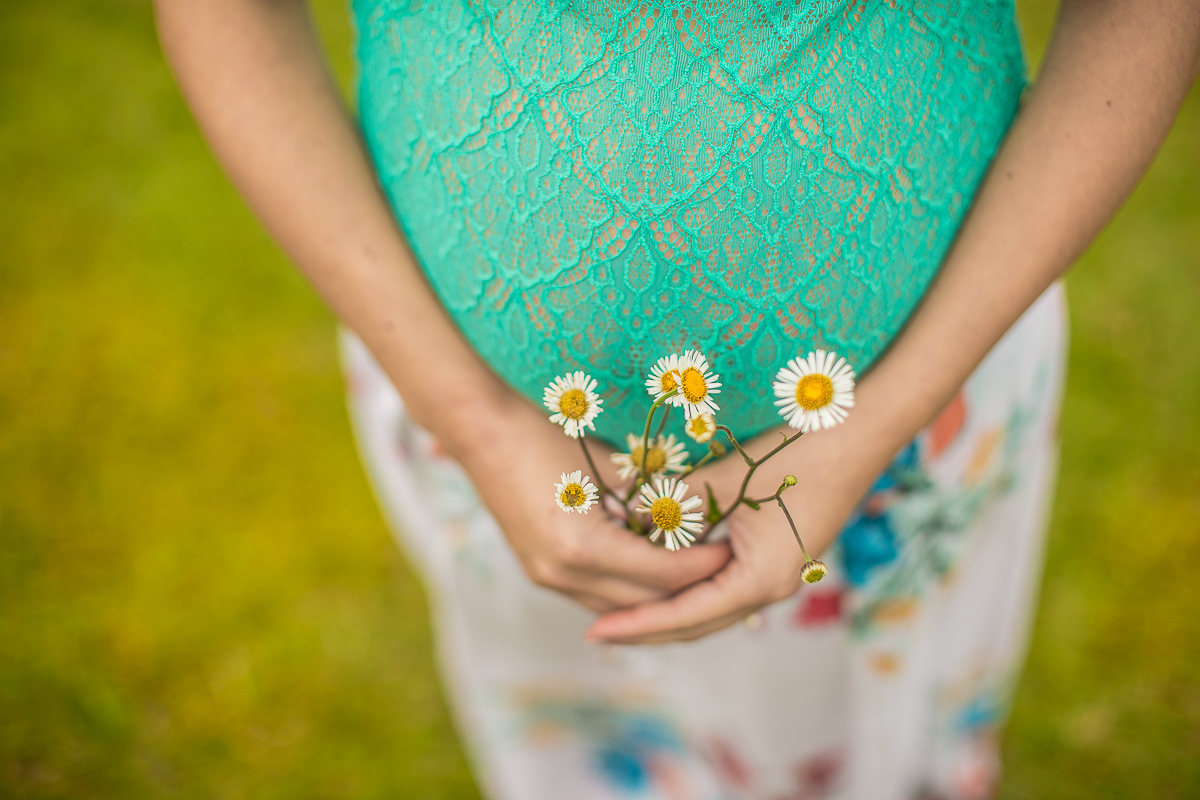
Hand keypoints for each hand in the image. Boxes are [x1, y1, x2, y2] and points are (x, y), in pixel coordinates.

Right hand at [455, 395, 731, 612]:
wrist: (483, 433)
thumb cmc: (546, 437)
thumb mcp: (608, 467)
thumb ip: (651, 496)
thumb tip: (696, 513)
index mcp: (583, 547)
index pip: (661, 572)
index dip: (700, 563)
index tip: (730, 548)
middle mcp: (562, 573)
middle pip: (642, 602)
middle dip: (684, 587)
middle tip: (720, 564)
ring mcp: (545, 576)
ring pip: (616, 606)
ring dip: (654, 593)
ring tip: (690, 569)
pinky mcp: (538, 570)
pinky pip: (592, 593)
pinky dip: (624, 586)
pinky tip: (648, 568)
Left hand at [585, 425, 874, 641]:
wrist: (856, 433)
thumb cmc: (794, 452)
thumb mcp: (724, 479)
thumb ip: (673, 504)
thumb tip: (622, 520)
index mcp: (759, 580)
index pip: (683, 616)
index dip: (637, 625)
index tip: (597, 632)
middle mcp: (770, 590)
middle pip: (696, 624)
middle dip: (646, 628)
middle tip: (598, 631)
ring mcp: (777, 577)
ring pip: (710, 609)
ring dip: (667, 611)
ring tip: (621, 612)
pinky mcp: (777, 559)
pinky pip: (723, 587)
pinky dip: (689, 589)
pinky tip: (660, 580)